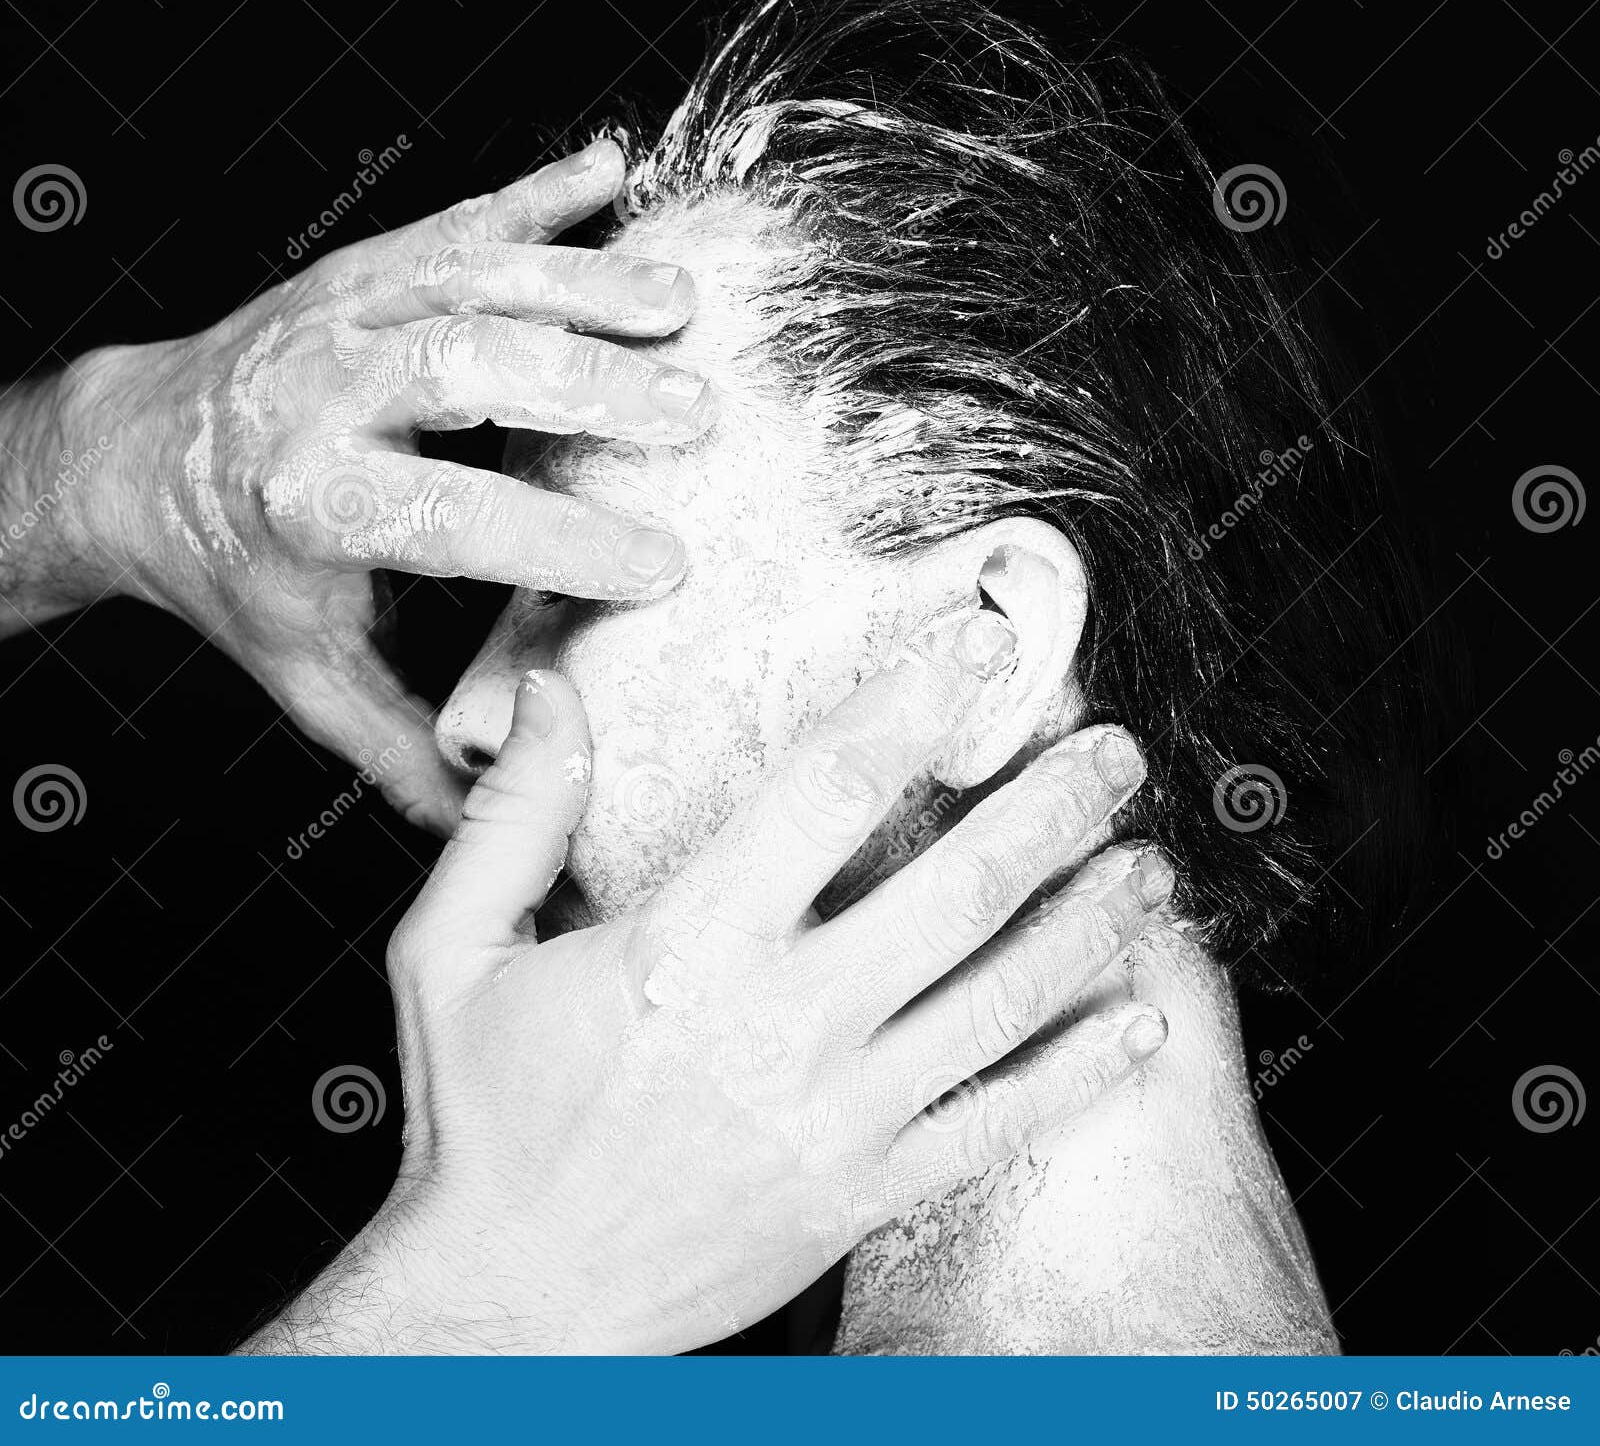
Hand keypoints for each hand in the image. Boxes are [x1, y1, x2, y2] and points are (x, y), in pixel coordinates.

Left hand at [64, 138, 704, 831]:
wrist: (146, 454)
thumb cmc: (240, 569)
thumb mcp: (310, 673)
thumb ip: (406, 749)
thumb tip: (502, 824)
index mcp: (312, 503)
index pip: (450, 516)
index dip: (561, 540)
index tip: (663, 563)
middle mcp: (323, 391)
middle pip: (464, 366)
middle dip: (588, 388)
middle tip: (696, 416)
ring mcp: (343, 310)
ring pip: (469, 276)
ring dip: (584, 284)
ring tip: (683, 309)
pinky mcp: (364, 264)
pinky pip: (456, 217)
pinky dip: (538, 195)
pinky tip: (612, 170)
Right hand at [314, 607, 1169, 1354]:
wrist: (510, 1305)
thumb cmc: (482, 1123)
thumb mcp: (451, 952)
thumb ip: (514, 817)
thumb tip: (544, 691)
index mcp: (687, 947)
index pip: (829, 790)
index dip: (914, 702)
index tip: (977, 645)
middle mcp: (783, 1025)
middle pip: (956, 889)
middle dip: (1050, 807)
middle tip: (1114, 749)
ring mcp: (839, 1118)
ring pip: (1000, 1000)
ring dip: (1088, 923)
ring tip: (1149, 861)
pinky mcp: (865, 1193)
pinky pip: (997, 1124)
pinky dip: (1078, 1072)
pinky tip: (1141, 1023)